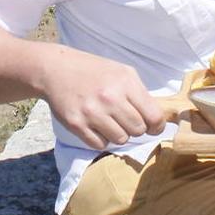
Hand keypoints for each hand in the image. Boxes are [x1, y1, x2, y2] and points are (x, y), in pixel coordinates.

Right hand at [35, 46, 166, 149]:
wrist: (56, 69)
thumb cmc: (94, 71)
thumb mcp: (122, 72)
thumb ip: (140, 93)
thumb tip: (158, 119)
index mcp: (125, 82)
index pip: (154, 117)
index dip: (157, 126)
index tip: (152, 127)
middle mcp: (110, 98)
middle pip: (138, 130)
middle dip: (135, 128)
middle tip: (125, 120)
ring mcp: (92, 112)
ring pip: (121, 139)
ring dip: (118, 134)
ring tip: (110, 122)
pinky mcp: (76, 124)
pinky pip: (100, 144)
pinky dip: (101, 139)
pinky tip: (96, 126)